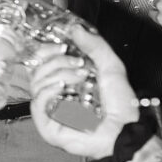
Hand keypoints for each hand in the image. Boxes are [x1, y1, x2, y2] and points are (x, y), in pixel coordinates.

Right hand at [27, 18, 140, 157]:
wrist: (125, 132)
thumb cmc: (120, 107)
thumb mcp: (111, 67)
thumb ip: (95, 46)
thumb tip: (75, 29)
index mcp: (66, 81)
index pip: (43, 61)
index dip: (48, 51)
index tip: (63, 45)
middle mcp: (55, 95)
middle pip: (37, 69)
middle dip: (57, 60)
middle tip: (78, 62)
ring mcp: (49, 111)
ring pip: (36, 83)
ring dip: (59, 73)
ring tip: (81, 76)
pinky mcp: (47, 126)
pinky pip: (37, 102)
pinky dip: (49, 90)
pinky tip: (64, 87)